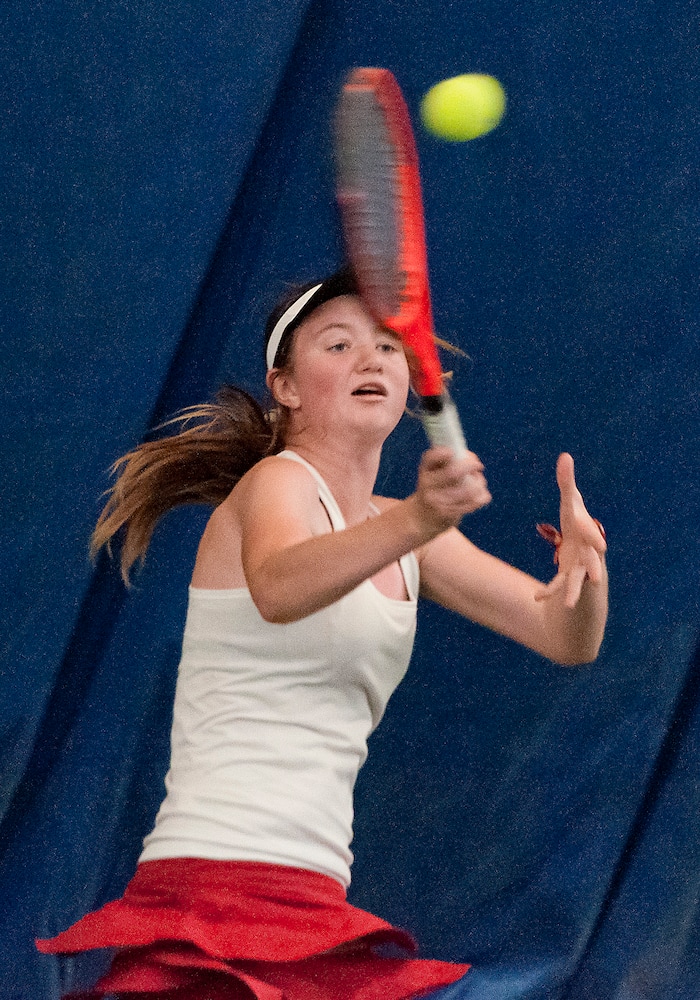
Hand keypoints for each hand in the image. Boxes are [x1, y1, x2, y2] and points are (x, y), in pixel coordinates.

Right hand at [413, 447, 491, 534]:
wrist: (424, 516)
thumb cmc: (436, 487)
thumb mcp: (435, 472)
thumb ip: (450, 461)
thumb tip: (470, 458)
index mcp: (425, 469)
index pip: (430, 458)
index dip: (441, 453)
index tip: (452, 452)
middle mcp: (427, 485)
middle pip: (452, 473)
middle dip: (469, 466)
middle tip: (478, 465)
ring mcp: (437, 502)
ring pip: (467, 490)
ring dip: (479, 483)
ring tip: (480, 481)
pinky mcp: (448, 515)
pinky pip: (472, 503)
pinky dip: (481, 497)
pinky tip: (480, 494)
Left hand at [535, 453, 606, 608]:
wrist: (582, 548)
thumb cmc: (577, 524)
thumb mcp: (570, 504)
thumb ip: (567, 482)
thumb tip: (565, 455)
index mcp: (588, 533)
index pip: (590, 533)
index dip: (591, 535)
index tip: (598, 545)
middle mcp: (587, 553)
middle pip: (591, 562)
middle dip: (593, 568)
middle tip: (597, 579)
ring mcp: (578, 569)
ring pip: (576, 582)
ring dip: (571, 592)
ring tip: (568, 603)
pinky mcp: (568, 580)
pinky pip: (557, 587)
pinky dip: (548, 592)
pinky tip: (537, 598)